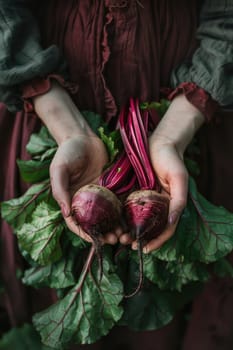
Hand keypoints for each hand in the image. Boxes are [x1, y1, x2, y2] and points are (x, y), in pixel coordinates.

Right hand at [33, 82, 117, 243]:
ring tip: (126, 234)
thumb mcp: (59, 170)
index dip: (86, 234)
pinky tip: (134, 218)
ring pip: (109, 216)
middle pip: (96, 223)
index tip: (97, 241)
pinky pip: (119, 202)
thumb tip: (66, 213)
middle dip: (105, 234)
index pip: (77, 223)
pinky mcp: (113, 187)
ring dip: (117, 226)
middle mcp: (86, 201)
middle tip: (116, 240)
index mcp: (72, 200)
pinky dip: (125, 212)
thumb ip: (60, 190)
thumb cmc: (67, 152)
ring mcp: (101, 195)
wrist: (83, 136)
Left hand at [120, 94, 204, 251]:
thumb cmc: (171, 159)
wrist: (158, 142)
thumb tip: (173, 222)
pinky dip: (121, 217)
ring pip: (136, 221)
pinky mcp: (132, 192)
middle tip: (126, 244)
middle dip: (139, 239)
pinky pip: (126, 207)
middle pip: (149, 228)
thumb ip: (179, 200)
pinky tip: (113, 222)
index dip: (157, 241)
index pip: (165, 229)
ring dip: (128, 230)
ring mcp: (144, 200)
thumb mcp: (179, 179)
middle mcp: (157, 206)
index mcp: (170, 206)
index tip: (145, 249)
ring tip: (118, 236)